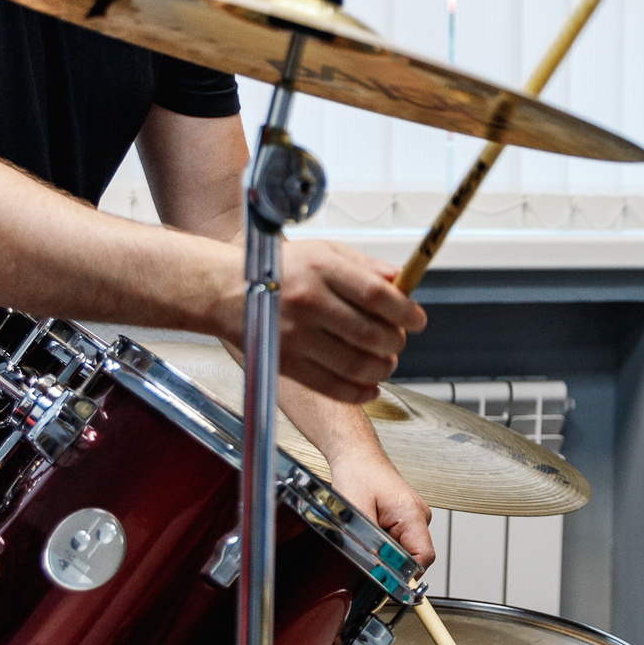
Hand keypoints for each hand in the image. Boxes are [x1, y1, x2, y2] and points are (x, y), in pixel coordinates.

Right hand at [272, 240, 425, 402]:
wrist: (226, 290)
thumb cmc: (280, 269)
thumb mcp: (324, 252)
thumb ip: (365, 266)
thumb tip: (402, 279)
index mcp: (322, 270)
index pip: (377, 296)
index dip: (406, 312)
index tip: (417, 320)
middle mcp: (308, 303)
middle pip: (371, 334)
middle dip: (396, 342)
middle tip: (398, 340)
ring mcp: (296, 336)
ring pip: (356, 365)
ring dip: (382, 368)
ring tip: (385, 361)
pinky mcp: (286, 364)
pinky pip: (333, 387)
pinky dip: (359, 392)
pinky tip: (369, 385)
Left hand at [326, 447, 436, 569]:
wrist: (358, 456)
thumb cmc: (359, 474)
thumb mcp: (357, 511)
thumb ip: (370, 542)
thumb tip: (378, 567)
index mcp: (412, 514)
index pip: (424, 557)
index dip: (406, 573)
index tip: (386, 579)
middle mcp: (419, 516)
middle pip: (414, 556)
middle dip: (391, 561)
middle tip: (367, 547)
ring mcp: (415, 517)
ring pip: (405, 550)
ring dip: (386, 550)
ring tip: (367, 529)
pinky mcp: (406, 518)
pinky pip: (399, 540)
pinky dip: (384, 541)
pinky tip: (371, 525)